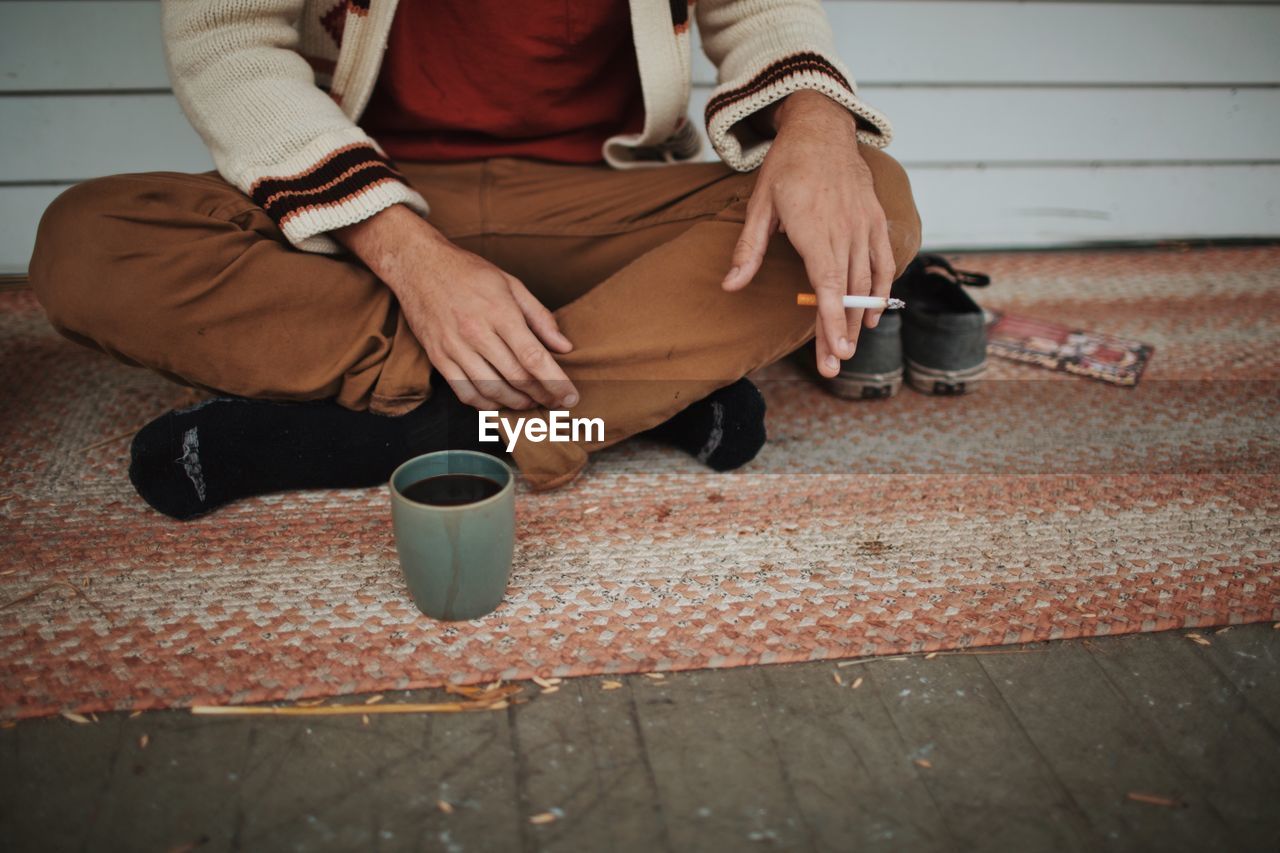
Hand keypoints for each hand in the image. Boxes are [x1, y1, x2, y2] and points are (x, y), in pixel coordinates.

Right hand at [336, 205, 576, 410]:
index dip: (555, 382)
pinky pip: (465, 392)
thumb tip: (564, 347)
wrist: (418, 265)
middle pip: (516, 378)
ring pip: (492, 390)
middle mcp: (476, 332)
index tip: (570, 397)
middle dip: (542, 396)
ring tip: (532, 403)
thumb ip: (540, 317)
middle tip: (556, 403)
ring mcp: (454, 347)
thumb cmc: (468, 273)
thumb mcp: (511, 284)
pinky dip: (486, 404)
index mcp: (499, 312)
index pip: (533, 357)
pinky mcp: (438, 358)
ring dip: (517, 403)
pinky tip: (501, 402)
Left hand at [721, 90, 894, 378]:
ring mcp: (865, 225)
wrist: (821, 128)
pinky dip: (882, 289)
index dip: (833, 320)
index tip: (836, 349)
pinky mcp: (876, 220)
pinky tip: (873, 314)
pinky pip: (885, 261)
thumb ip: (748, 249)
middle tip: (835, 366)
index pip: (828, 285)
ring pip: (868, 282)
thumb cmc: (786, 167)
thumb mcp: (759, 204)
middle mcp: (845, 230)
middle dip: (842, 333)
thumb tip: (729, 286)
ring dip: (860, 319)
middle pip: (848, 293)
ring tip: (849, 348)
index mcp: (815, 229)